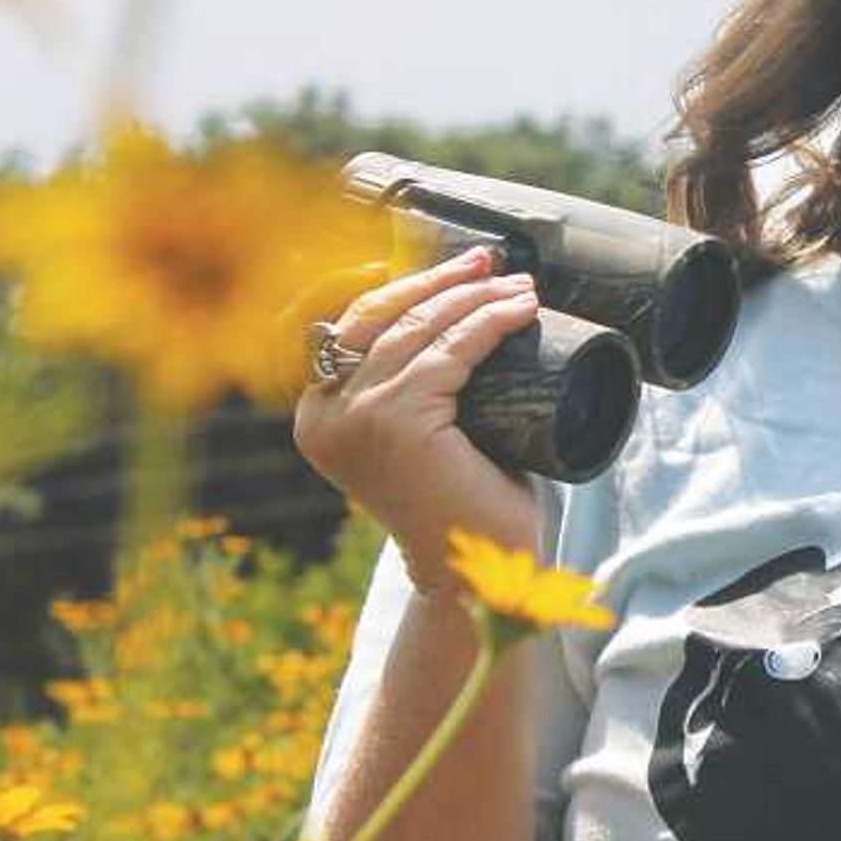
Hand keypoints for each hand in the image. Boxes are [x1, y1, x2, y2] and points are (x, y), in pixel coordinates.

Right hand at [289, 242, 556, 583]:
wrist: (475, 576)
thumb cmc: (460, 504)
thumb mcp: (423, 432)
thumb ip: (418, 386)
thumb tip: (462, 308)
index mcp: (319, 415)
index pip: (357, 325)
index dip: (408, 285)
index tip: (464, 267)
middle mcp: (324, 415)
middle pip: (383, 317)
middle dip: (444, 282)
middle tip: (496, 264)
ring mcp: (355, 418)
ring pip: (419, 330)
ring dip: (474, 298)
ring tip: (521, 289)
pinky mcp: (395, 422)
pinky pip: (450, 352)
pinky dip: (488, 323)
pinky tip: (519, 311)